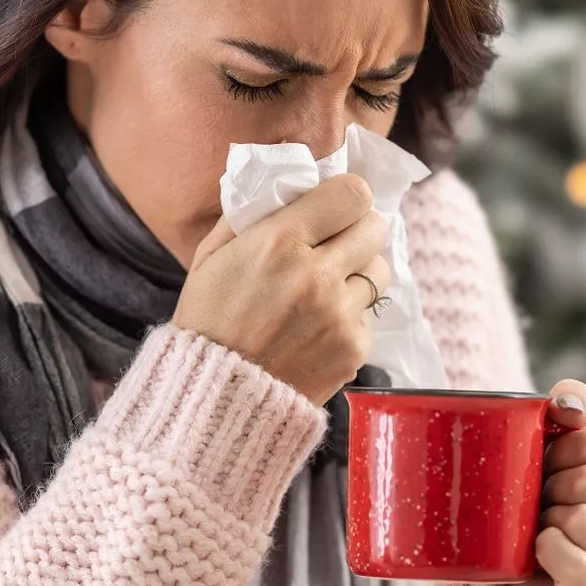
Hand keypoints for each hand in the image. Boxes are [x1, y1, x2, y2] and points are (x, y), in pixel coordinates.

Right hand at [174, 174, 389, 405]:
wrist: (213, 399)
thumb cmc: (207, 320)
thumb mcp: (212, 255)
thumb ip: (251, 214)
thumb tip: (289, 186)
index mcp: (280, 242)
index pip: (352, 193)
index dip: (344, 197)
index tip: (332, 208)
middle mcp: (317, 275)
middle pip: (375, 228)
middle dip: (356, 230)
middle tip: (334, 244)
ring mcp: (340, 315)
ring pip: (379, 272)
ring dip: (357, 273)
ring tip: (325, 289)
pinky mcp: (353, 349)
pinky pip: (367, 316)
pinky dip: (347, 318)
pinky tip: (315, 329)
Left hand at [507, 380, 585, 585]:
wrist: (520, 581)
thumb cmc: (544, 518)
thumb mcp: (556, 465)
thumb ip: (568, 421)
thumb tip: (571, 399)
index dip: (559, 450)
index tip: (548, 468)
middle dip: (552, 487)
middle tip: (543, 506)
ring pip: (585, 520)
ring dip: (548, 521)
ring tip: (545, 532)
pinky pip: (574, 560)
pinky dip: (547, 550)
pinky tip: (542, 554)